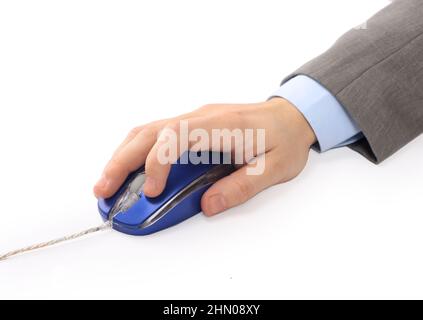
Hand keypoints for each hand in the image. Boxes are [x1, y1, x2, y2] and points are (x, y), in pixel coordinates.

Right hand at [94, 98, 315, 215]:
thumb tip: (207, 205)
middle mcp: (201, 117)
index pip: (173, 137)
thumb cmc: (285, 139)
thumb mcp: (273, 169)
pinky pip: (157, 134)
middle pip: (149, 132)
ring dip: (123, 154)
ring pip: (148, 130)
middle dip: (121, 161)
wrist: (293, 116)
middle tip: (103, 189)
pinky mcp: (193, 125)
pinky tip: (130, 168)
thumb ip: (240, 187)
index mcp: (221, 125)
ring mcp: (195, 118)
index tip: (151, 192)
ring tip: (108, 181)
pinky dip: (137, 151)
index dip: (154, 164)